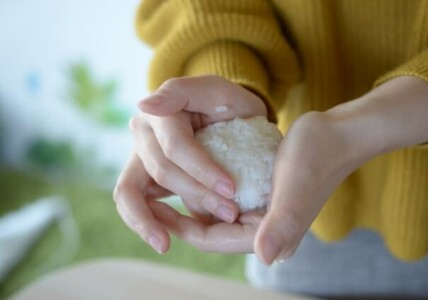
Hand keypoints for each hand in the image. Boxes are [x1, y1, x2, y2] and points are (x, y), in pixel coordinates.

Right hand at [114, 75, 266, 252]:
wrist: (227, 119)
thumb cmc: (227, 106)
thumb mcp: (217, 90)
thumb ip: (182, 91)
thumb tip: (144, 105)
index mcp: (160, 112)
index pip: (176, 147)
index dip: (202, 171)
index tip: (231, 191)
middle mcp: (142, 134)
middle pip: (161, 172)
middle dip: (196, 196)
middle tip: (229, 214)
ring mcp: (139, 157)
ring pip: (130, 193)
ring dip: (152, 220)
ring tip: (166, 244)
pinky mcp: (142, 178)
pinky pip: (132, 204)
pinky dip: (144, 223)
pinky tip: (163, 240)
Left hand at [145, 76, 427, 262]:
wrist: (336, 136)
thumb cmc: (317, 157)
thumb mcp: (295, 188)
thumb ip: (282, 224)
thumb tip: (265, 258)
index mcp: (269, 236)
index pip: (211, 239)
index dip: (180, 227)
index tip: (152, 209)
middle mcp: (263, 232)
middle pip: (209, 231)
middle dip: (180, 217)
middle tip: (152, 196)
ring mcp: (262, 215)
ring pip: (214, 216)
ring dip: (190, 203)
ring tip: (165, 185)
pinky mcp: (261, 199)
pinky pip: (224, 202)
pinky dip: (206, 192)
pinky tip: (192, 175)